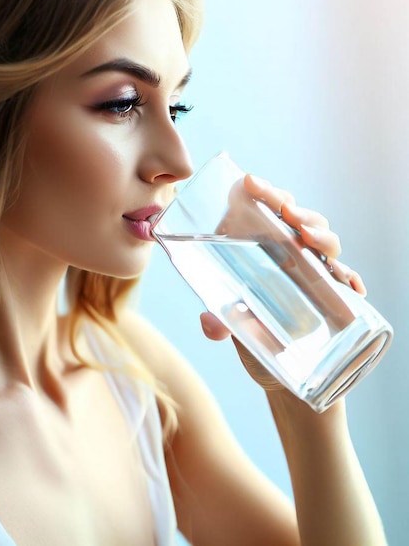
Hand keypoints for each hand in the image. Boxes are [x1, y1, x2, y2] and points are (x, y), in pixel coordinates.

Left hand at [200, 173, 366, 390]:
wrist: (280, 379)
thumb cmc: (255, 339)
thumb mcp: (233, 328)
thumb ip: (219, 322)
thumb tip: (209, 322)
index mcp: (266, 253)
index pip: (269, 213)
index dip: (266, 194)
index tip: (252, 182)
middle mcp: (293, 259)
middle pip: (301, 222)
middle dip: (298, 211)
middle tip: (287, 213)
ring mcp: (315, 278)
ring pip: (327, 246)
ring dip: (322, 236)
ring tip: (309, 238)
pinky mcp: (333, 301)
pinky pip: (348, 284)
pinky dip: (351, 280)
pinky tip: (351, 284)